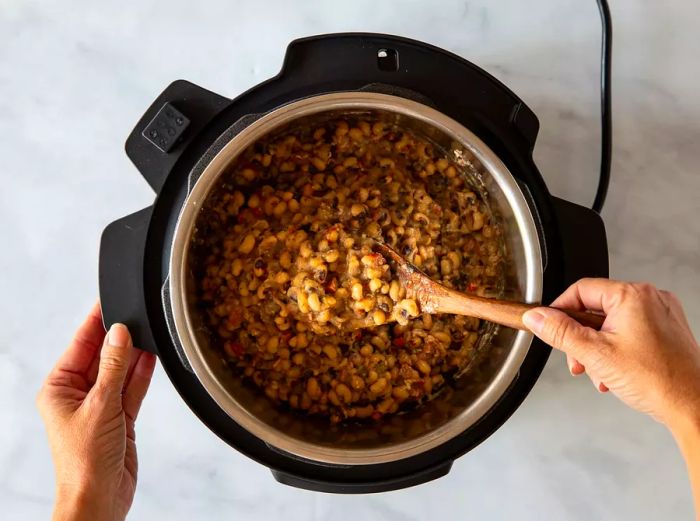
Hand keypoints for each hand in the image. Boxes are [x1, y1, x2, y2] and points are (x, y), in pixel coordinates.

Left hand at [37, 303, 156, 520]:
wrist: (100, 500)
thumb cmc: (84, 463)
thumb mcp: (100, 406)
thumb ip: (113, 367)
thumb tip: (120, 333)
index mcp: (59, 388)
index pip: (79, 345)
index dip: (95, 322)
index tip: (108, 300)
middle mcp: (78, 394)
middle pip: (102, 355)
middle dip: (119, 337)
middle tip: (137, 314)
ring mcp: (101, 405)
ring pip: (120, 370)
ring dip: (134, 354)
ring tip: (149, 330)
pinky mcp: (120, 417)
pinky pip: (132, 387)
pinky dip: (142, 373)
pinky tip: (152, 355)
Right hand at [522, 279, 699, 429]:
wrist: (694, 407)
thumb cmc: (657, 380)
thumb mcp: (594, 354)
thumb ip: (560, 332)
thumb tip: (536, 318)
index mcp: (632, 295)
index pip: (581, 290)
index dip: (559, 311)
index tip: (548, 327)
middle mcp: (650, 299)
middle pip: (595, 309)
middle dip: (581, 339)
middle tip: (576, 360)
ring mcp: (661, 315)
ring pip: (611, 324)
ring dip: (597, 349)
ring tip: (600, 374)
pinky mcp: (666, 331)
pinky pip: (629, 333)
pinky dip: (616, 351)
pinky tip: (615, 374)